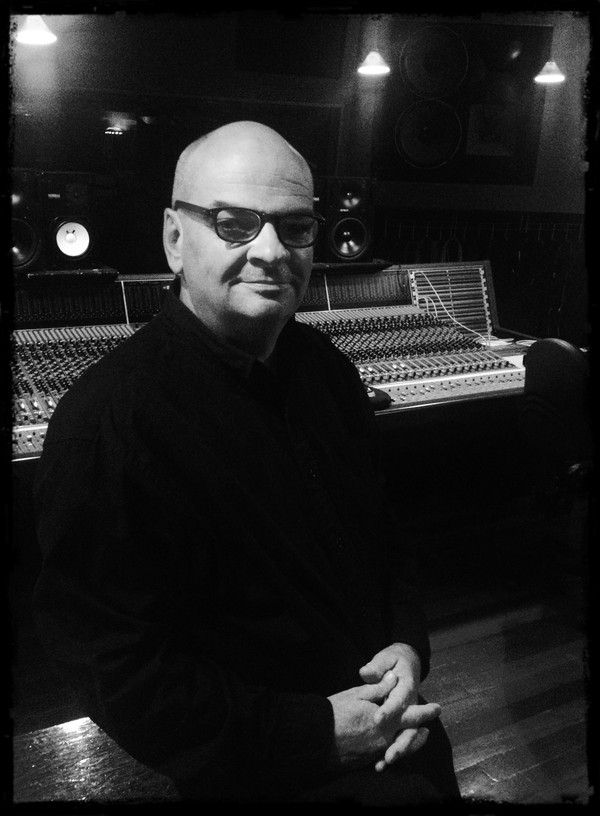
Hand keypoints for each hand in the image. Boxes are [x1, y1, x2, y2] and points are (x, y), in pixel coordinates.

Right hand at [327, 671, 439, 769]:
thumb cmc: (337, 711)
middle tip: (428, 731)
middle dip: (419, 735)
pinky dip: (390, 750)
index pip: (412, 716)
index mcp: (386, 721)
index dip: (426, 712)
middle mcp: (385, 739)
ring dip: (408, 743)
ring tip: (414, 739)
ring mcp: (375, 752)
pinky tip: (388, 748)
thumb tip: (394, 678)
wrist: (316, 737)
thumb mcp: (358, 693)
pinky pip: (383, 754)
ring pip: (397, 748)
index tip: (438, 709)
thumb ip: (378, 688)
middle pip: (409, 738)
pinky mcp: (365, 759)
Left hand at [359, 643, 440, 770]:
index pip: (398, 701)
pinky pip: (399, 738)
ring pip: (405, 737)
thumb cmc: (395, 659)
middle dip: (400, 743)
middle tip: (388, 757)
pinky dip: (391, 751)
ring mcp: (407, 715)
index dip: (389, 711)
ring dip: (396, 751)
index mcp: (407, 687)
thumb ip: (377, 666)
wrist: (407, 661)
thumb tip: (365, 673)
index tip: (377, 719)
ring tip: (383, 764)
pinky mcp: (401, 722)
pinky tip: (378, 764)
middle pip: (408, 727)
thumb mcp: (387, 657)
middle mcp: (410, 704)